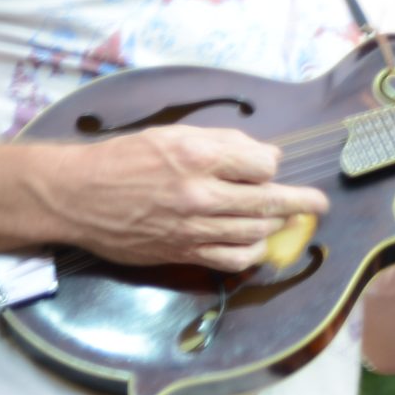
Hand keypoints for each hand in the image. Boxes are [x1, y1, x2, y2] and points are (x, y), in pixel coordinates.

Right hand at [61, 125, 329, 273]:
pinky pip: (232, 260)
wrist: (76, 196)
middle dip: (302, 202)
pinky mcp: (182, 252)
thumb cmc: (123, 160)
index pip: (263, 165)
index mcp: (196, 155)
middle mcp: (199, 193)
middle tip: (319, 204)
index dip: (270, 165)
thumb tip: (268, 157)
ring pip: (256, 232)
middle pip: (269, 202)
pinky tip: (257, 246)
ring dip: (277, 226)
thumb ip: (223, 144)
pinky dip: (252, 254)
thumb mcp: (172, 135)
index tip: (265, 166)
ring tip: (286, 220)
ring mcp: (192, 227)